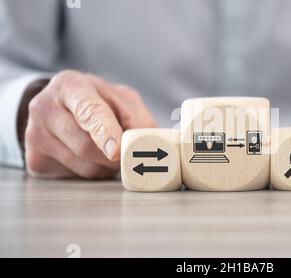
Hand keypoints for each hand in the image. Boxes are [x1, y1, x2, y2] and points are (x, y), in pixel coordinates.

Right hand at [24, 70, 155, 178]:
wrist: (61, 106)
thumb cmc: (98, 101)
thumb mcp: (122, 100)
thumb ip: (138, 119)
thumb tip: (150, 144)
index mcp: (69, 86)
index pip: (88, 112)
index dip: (104, 133)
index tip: (116, 151)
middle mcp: (44, 108)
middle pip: (86, 146)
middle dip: (114, 157)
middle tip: (127, 153)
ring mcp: (35, 135)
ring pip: (83, 167)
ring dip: (106, 167)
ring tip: (108, 151)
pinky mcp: (35, 159)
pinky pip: (74, 177)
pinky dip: (93, 173)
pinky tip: (91, 157)